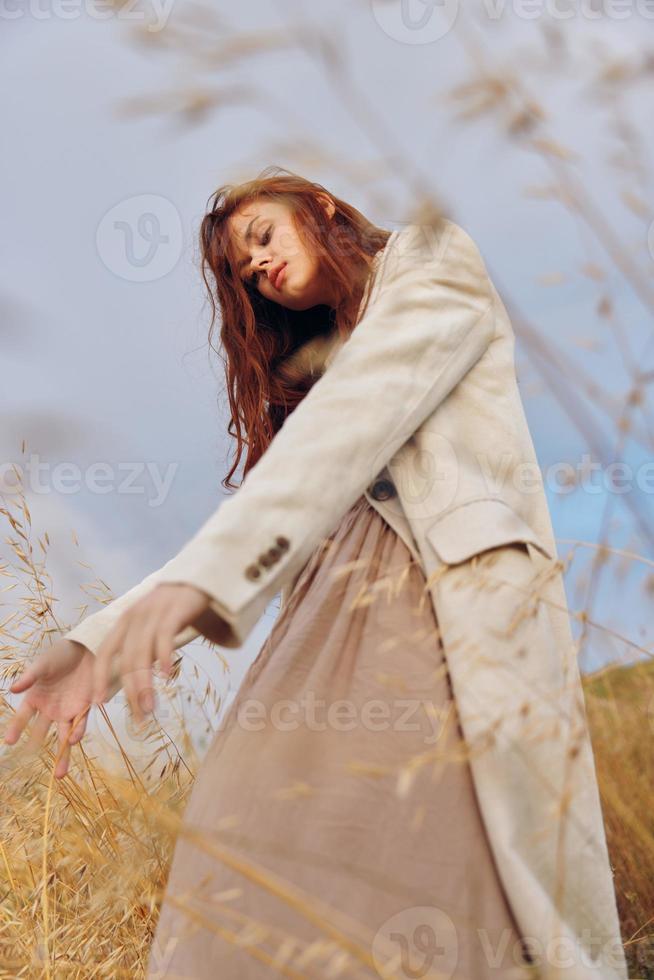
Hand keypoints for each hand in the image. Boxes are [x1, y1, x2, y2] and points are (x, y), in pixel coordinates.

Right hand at [3, 639, 94, 778]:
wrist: (87, 648)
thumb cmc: (61, 655)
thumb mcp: (43, 664)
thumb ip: (30, 677)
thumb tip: (13, 689)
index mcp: (36, 697)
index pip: (23, 716)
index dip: (16, 728)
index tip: (9, 741)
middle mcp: (50, 708)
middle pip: (41, 731)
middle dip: (36, 746)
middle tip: (30, 760)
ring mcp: (67, 709)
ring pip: (63, 735)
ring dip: (62, 752)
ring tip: (60, 774)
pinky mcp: (85, 707)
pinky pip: (80, 723)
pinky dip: (78, 731)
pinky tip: (74, 739)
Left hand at [91, 582, 212, 725]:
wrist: (199, 578)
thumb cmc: (174, 608)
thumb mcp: (151, 625)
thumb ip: (142, 648)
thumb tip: (136, 683)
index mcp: (124, 622)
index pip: (104, 653)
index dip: (99, 678)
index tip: (98, 703)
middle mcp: (134, 617)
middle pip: (126, 660)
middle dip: (131, 692)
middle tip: (139, 718)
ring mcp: (154, 613)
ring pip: (142, 653)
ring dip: (145, 684)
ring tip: (150, 707)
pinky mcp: (174, 610)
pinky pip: (164, 637)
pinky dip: (163, 657)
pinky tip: (166, 676)